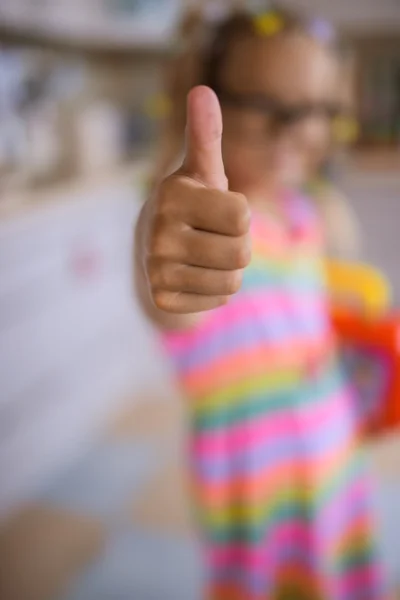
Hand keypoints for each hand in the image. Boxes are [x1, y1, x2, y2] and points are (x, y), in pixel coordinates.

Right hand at [140, 86, 250, 313]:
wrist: (152, 250)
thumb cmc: (190, 205)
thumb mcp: (200, 170)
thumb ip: (206, 135)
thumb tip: (202, 90)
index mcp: (172, 194)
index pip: (243, 215)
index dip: (239, 215)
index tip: (217, 210)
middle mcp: (157, 231)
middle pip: (241, 252)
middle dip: (238, 246)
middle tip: (214, 237)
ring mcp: (155, 268)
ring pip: (232, 280)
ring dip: (228, 269)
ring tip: (205, 256)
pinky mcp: (160, 298)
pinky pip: (218, 301)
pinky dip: (214, 291)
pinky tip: (194, 276)